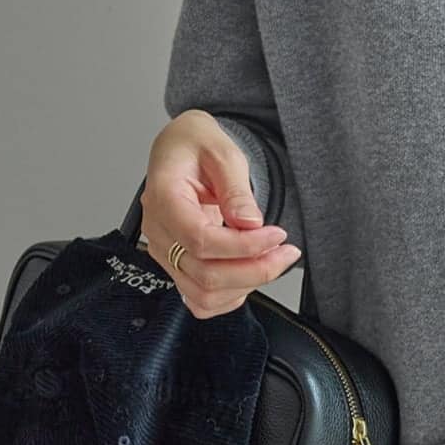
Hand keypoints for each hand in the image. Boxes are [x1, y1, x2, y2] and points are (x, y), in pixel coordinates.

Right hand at [140, 110, 300, 317]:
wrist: (182, 148)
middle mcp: (158, 231)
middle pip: (204, 274)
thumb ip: (235, 189)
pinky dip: (230, 295)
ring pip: (203, 294)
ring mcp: (164, 251)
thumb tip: (250, 223)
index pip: (200, 240)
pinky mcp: (175, 263)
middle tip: (286, 251)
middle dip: (255, 270)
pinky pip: (199, 298)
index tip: (277, 235)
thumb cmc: (196, 146)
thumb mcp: (223, 153)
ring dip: (246, 285)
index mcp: (163, 198)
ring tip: (274, 260)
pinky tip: (251, 272)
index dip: (244, 246)